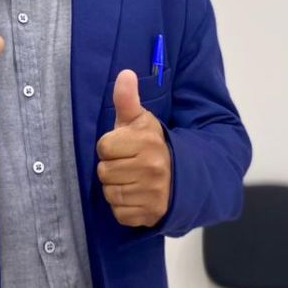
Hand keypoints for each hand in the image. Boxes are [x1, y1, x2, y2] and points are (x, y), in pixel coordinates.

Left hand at [96, 69, 170, 227]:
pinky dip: (123, 207)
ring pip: (110, 193)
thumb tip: (125, 73)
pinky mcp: (151, 214)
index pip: (104, 147)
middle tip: (127, 163)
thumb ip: (127, 99)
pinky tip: (135, 195)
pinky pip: (120, 213)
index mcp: (146, 142)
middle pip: (104, 172)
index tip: (123, 146)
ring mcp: (153, 194)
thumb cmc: (153, 145)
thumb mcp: (140, 120)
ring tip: (131, 179)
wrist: (183, 175)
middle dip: (112, 167)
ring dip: (116, 188)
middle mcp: (152, 168)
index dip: (110, 146)